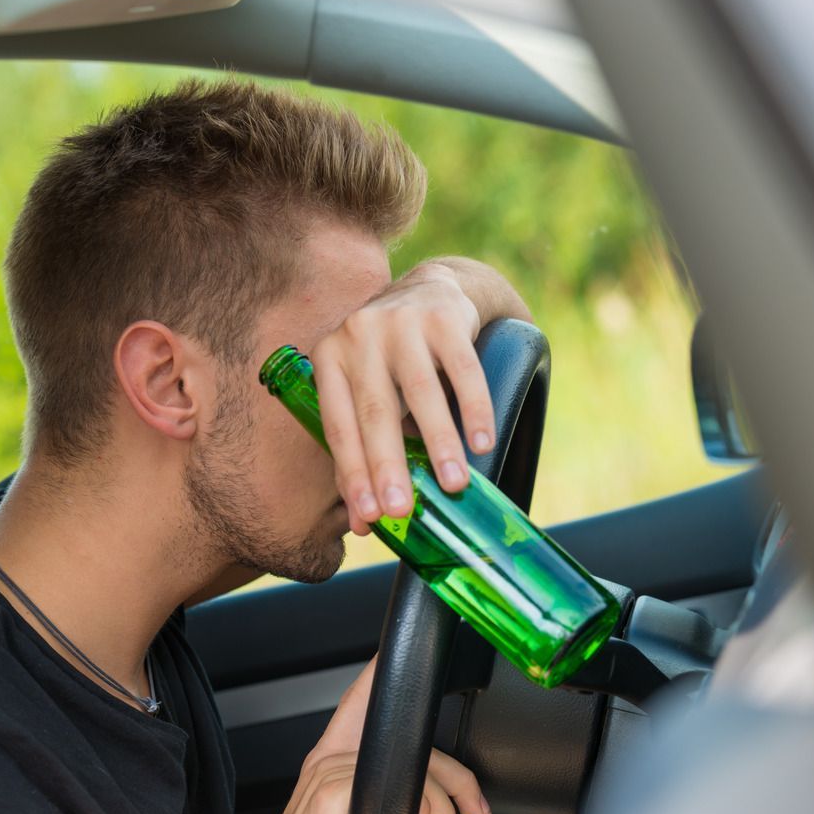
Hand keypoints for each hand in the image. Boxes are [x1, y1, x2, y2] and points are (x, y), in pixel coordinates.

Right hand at [239, 658, 490, 813]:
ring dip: (442, 813)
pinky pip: (408, 791)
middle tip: (473, 810)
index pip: (359, 703)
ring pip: (419, 771)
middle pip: (414, 744)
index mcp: (330, 764)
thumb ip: (387, 801)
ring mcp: (329, 773)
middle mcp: (328, 761)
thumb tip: (436, 805)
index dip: (377, 670)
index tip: (390, 651)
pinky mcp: (334, 792)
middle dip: (457, 780)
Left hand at [311, 259, 527, 534]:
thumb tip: (363, 524)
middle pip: (375, 411)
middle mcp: (359, 335)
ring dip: (439, 443)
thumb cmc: (393, 361)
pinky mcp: (444, 316)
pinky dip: (475, 408)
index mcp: (330, 358)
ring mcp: (401, 322)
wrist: (433, 289)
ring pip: (421, 392)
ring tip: (454, 485)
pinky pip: (463, 370)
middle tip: (402, 510)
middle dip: (388, 465)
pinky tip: (484, 442)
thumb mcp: (366, 390)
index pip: (338, 425)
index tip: (370, 517)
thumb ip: (362, 447)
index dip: (352, 473)